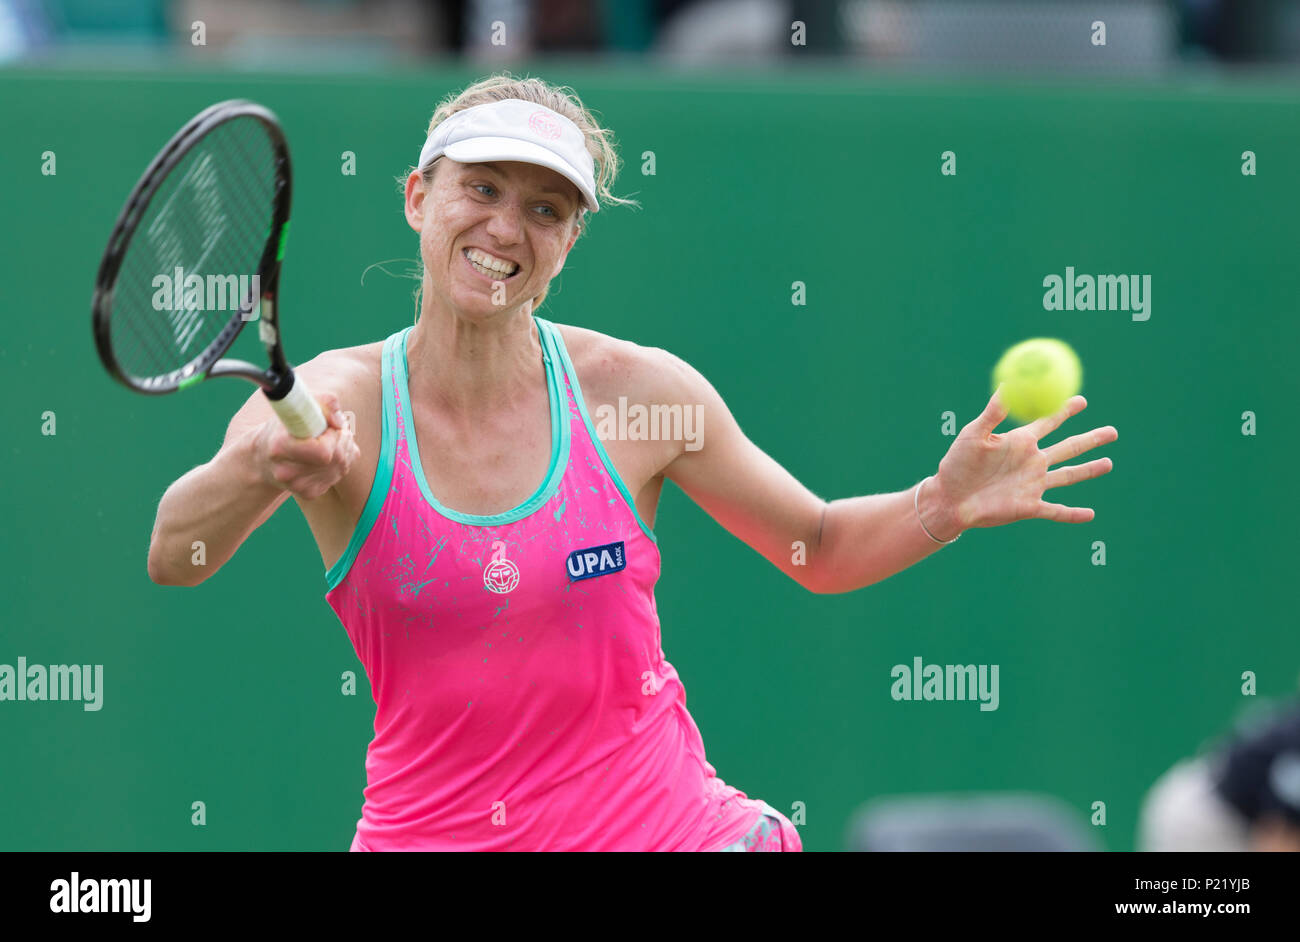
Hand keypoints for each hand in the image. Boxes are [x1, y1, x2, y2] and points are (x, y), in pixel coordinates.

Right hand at [255, 392, 359, 499]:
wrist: (264, 457)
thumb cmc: (283, 428)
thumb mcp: (298, 405)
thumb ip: (323, 402)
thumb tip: (340, 421)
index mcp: (280, 447)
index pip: (324, 451)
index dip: (333, 436)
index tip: (329, 426)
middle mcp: (286, 471)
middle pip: (336, 459)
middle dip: (343, 440)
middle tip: (335, 429)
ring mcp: (297, 486)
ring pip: (342, 467)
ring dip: (345, 450)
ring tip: (331, 440)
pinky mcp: (308, 493)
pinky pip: (339, 476)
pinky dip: (341, 463)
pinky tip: (327, 455)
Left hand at [933, 386, 1116, 531]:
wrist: (948, 498)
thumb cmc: (956, 464)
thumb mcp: (972, 434)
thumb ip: (993, 413)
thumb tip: (1007, 385)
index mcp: (1019, 441)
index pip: (1048, 422)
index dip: (1065, 411)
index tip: (1082, 401)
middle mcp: (1031, 462)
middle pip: (1068, 448)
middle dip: (1090, 439)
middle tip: (1113, 431)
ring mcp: (1032, 485)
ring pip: (1068, 476)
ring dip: (1089, 470)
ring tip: (1109, 463)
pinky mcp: (1028, 507)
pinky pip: (1055, 510)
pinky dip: (1073, 514)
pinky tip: (1090, 515)